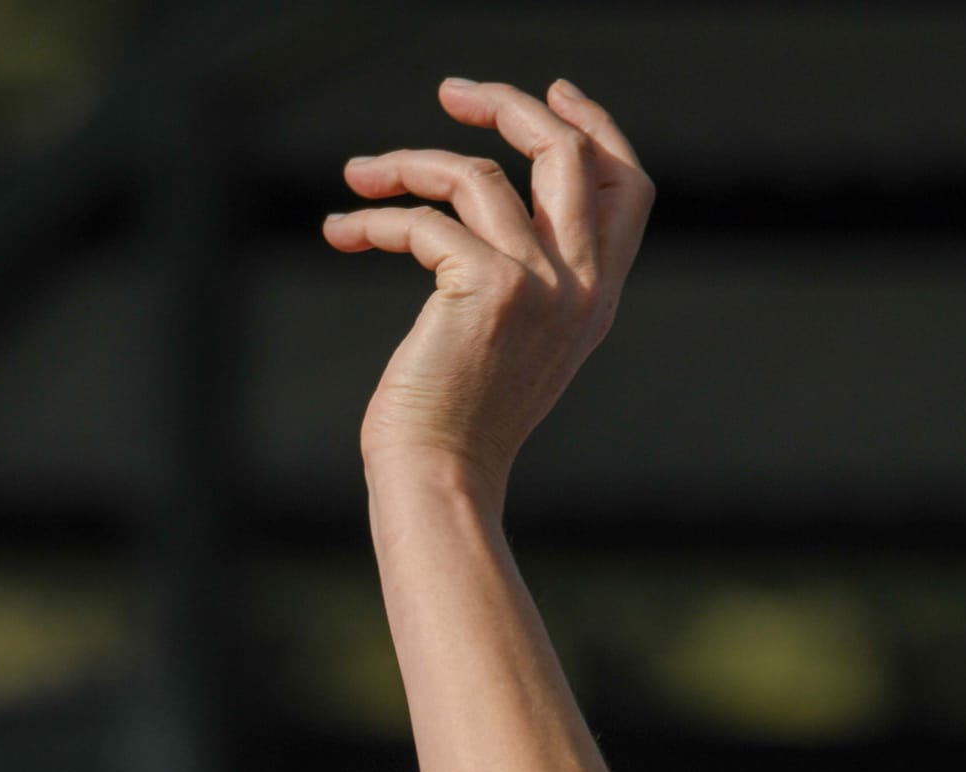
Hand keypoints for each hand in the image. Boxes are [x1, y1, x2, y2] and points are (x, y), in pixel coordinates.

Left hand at [323, 78, 651, 505]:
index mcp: (596, 300)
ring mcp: (538, 284)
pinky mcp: (486, 287)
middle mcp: (579, 286)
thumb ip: (525, 278)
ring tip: (359, 175)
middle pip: (566, 150)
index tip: (552, 92)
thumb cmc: (456, 429)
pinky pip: (423, 221)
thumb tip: (485, 199)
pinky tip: (341, 230)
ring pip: (478, 174)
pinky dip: (375, 218)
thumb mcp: (511, 347)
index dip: (594, 126)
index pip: (625, 186)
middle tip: (451, 93)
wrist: (439, 485)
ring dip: (407, 163)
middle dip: (508, 104)